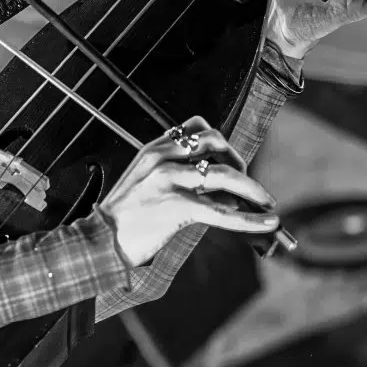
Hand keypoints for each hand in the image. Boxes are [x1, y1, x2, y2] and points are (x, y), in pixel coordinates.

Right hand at [99, 116, 280, 266]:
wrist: (99, 241)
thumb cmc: (123, 217)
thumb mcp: (143, 182)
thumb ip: (173, 174)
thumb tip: (220, 187)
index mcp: (153, 149)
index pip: (196, 126)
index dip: (220, 142)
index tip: (228, 160)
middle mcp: (162, 158)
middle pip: (216, 142)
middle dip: (239, 159)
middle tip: (245, 182)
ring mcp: (169, 181)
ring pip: (225, 175)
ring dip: (253, 188)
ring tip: (266, 203)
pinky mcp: (177, 207)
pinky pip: (223, 211)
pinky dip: (251, 220)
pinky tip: (268, 223)